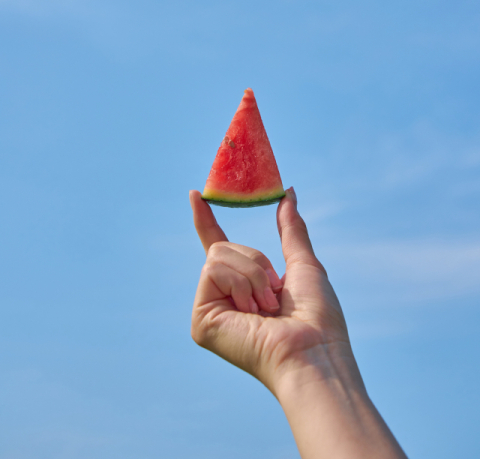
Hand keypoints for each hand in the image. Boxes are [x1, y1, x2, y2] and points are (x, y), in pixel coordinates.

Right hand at [190, 187, 356, 395]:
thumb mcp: (303, 263)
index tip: (195, 194)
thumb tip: (289, 192)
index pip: (218, 245)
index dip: (206, 220)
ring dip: (252, 276)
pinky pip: (212, 271)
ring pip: (217, 256)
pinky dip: (240, 285)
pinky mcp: (201, 320)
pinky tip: (251, 315)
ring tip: (266, 309)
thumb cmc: (316, 317)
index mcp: (243, 286)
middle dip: (255, 262)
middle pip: (222, 247)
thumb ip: (291, 229)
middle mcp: (222, 297)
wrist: (313, 350)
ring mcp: (209, 309)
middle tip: (274, 294)